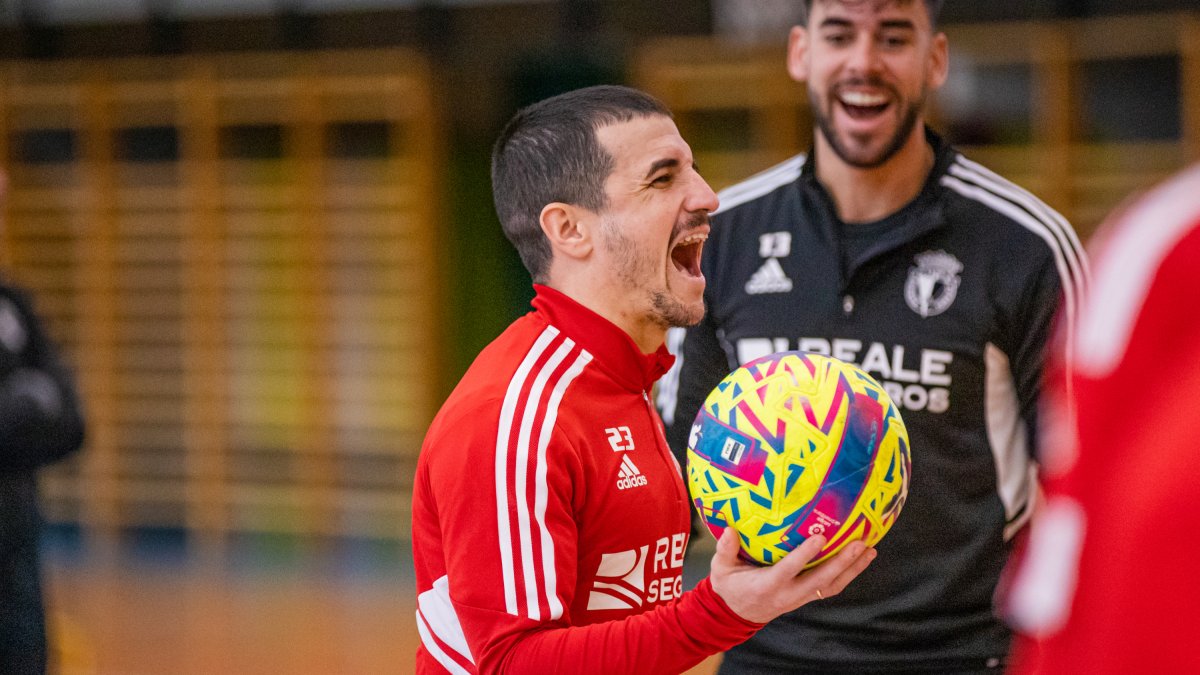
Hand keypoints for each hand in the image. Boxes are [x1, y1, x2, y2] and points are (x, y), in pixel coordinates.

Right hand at [708, 527, 875, 623]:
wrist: (737, 614)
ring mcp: (800, 597)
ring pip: (832, 586)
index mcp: (768, 585)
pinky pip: (831, 587)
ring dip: (852, 569)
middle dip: (842, 562)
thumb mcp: (721, 569)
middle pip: (821, 580)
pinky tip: (861, 559)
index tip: (821, 536)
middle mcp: (789, 594)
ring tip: (870, 550)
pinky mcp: (806, 597)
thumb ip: (725, 550)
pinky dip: (849, 574)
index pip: (789, 569)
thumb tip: (729, 529)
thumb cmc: (729, 586)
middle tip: (860, 543)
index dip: (805, 554)